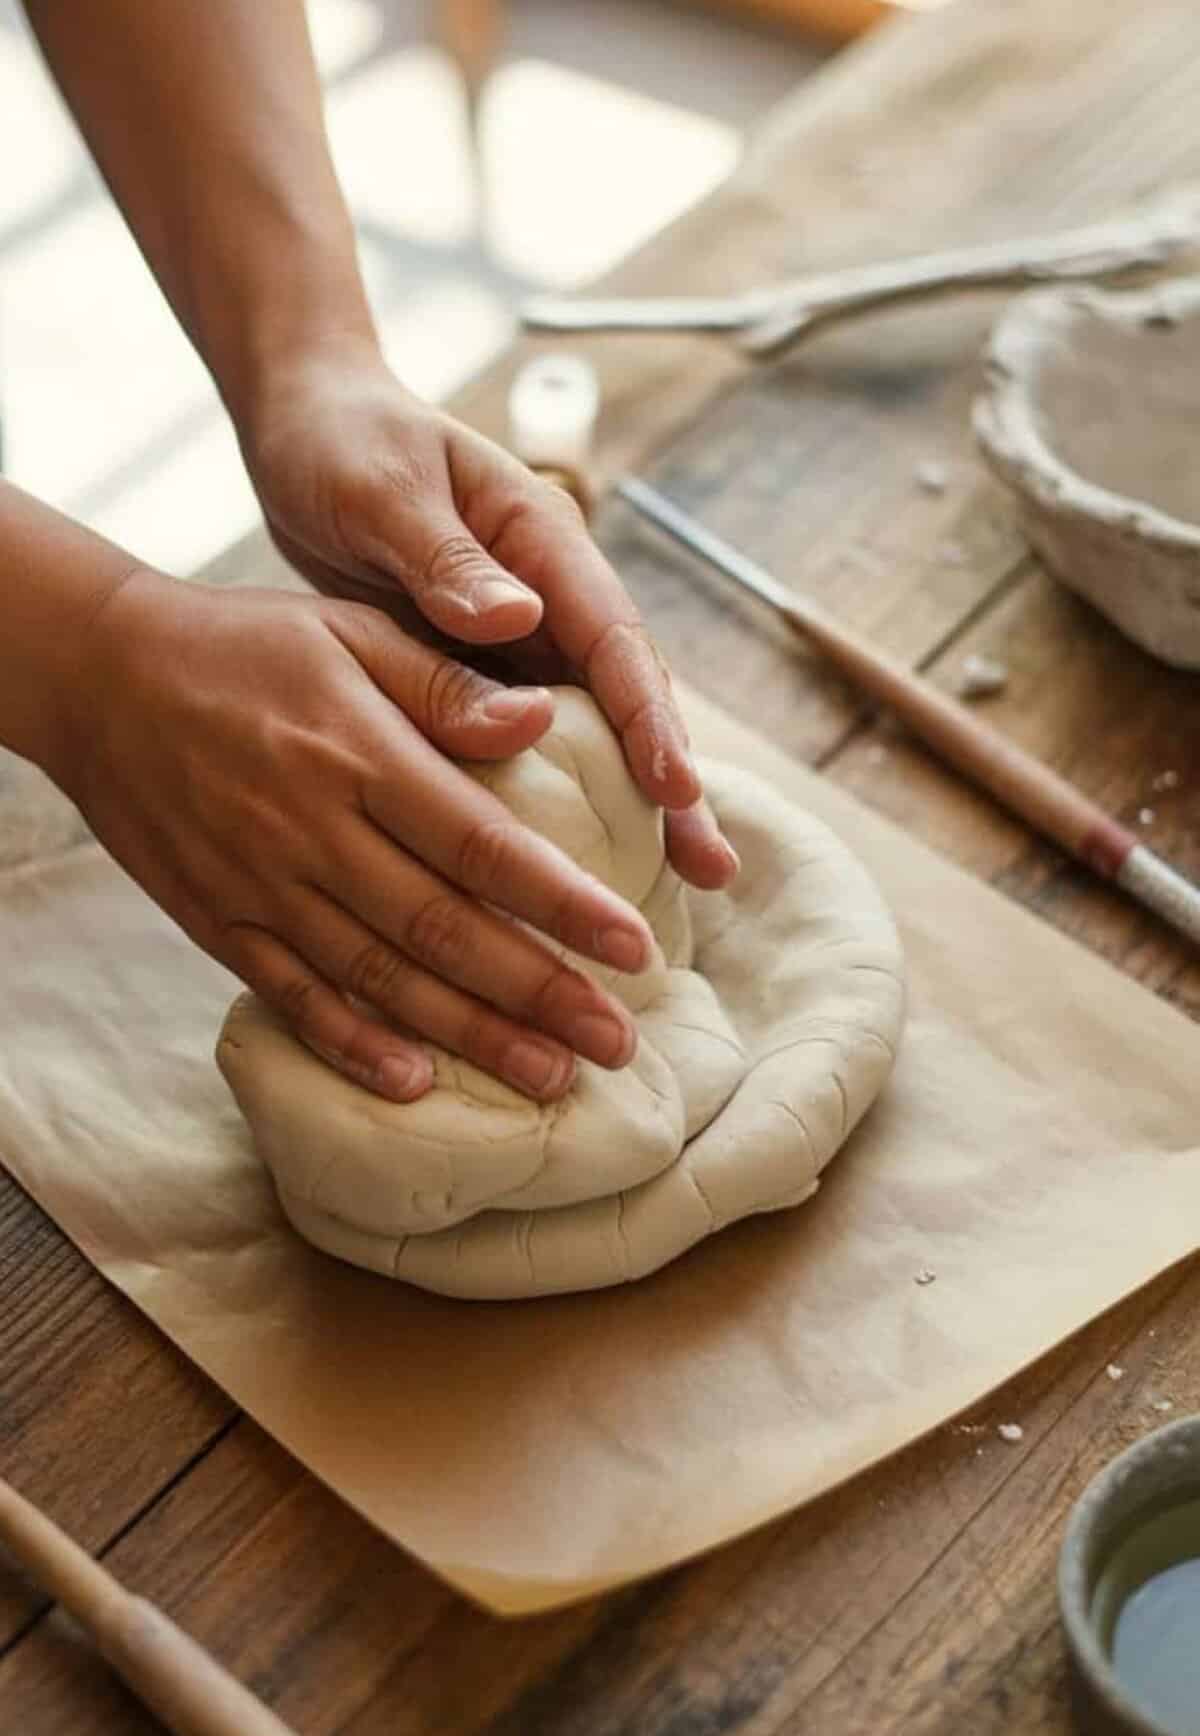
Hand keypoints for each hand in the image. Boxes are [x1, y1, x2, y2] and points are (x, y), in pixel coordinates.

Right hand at [60, 571, 660, 1103]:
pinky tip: (413, 1085)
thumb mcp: (350, 630)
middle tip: (616, 1042)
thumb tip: (542, 719)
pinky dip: (351, 1045)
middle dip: (539, 993)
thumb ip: (447, 684)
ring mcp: (262, 884)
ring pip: (379, 979)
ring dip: (469, 1034)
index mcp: (359, 753)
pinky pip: (291, 996)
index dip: (563, 903)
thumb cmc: (246, 647)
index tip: (636, 948)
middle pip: (443, 929)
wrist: (100, 677)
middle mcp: (314, 829)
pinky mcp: (221, 921)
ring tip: (550, 1077)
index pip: (482, 843)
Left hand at [242, 347, 738, 890]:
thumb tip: (518, 618)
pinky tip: (567, 869)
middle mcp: (547, 598)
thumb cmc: (342, 443)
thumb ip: (443, 556)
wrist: (303, 428)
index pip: (613, 640)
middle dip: (671, 786)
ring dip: (629, 808)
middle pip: (626, 701)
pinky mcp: (476, 673)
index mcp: (539, 542)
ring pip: (588, 735)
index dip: (648, 718)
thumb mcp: (381, 490)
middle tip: (711, 869)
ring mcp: (518, 641)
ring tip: (674, 890)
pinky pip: (526, 747)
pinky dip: (554, 804)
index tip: (674, 788)